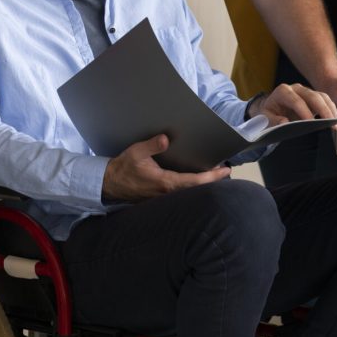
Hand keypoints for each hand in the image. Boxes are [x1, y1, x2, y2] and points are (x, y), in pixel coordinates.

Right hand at [102, 134, 228, 202]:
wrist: (110, 184)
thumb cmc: (124, 168)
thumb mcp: (136, 152)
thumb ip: (152, 145)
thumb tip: (166, 138)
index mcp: (165, 182)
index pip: (194, 181)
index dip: (212, 177)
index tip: (225, 170)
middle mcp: (167, 193)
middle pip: (196, 189)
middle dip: (212, 181)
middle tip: (226, 171)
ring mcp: (164, 198)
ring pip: (190, 193)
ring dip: (203, 184)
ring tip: (215, 174)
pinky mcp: (161, 198)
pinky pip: (182, 194)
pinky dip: (192, 187)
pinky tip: (196, 180)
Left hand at [250, 83, 336, 124]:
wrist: (272, 109)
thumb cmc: (269, 114)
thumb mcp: (265, 118)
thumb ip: (273, 121)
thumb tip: (285, 122)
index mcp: (283, 91)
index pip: (295, 100)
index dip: (304, 111)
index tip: (310, 123)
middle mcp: (296, 88)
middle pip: (312, 96)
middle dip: (322, 109)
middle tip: (329, 123)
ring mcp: (306, 91)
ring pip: (321, 96)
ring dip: (329, 109)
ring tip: (334, 123)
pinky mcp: (314, 97)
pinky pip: (325, 100)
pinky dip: (331, 109)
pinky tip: (334, 120)